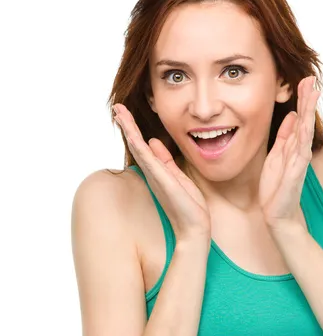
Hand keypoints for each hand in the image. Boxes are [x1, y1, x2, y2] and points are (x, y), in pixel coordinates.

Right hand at [112, 104, 211, 241]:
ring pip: (139, 149)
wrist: (194, 229)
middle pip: (136, 144)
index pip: (143, 146)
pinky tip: (134, 135)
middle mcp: (153, 173)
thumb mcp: (179, 178)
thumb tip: (154, 141)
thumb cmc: (188, 207)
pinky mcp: (163, 182)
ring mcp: (156, 177)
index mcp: (158, 171)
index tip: (125, 112)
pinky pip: (149, 161)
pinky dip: (140, 147)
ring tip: (119, 113)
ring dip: (130, 130)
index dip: (134, 129)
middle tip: (117, 107)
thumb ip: (166, 160)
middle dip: (127, 125)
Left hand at [258, 75, 320, 231]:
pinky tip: (304, 124)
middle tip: (311, 79)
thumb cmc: (275, 187)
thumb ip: (284, 136)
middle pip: (305, 120)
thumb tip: (291, 114)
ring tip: (312, 93)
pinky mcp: (295, 174)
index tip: (305, 80)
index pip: (299, 118)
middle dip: (308, 100)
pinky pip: (300, 152)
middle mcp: (299, 151)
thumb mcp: (276, 155)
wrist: (275, 213)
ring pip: (305, 131)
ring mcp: (299, 161)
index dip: (302, 100)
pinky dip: (303, 137)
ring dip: (308, 112)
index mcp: (292, 146)